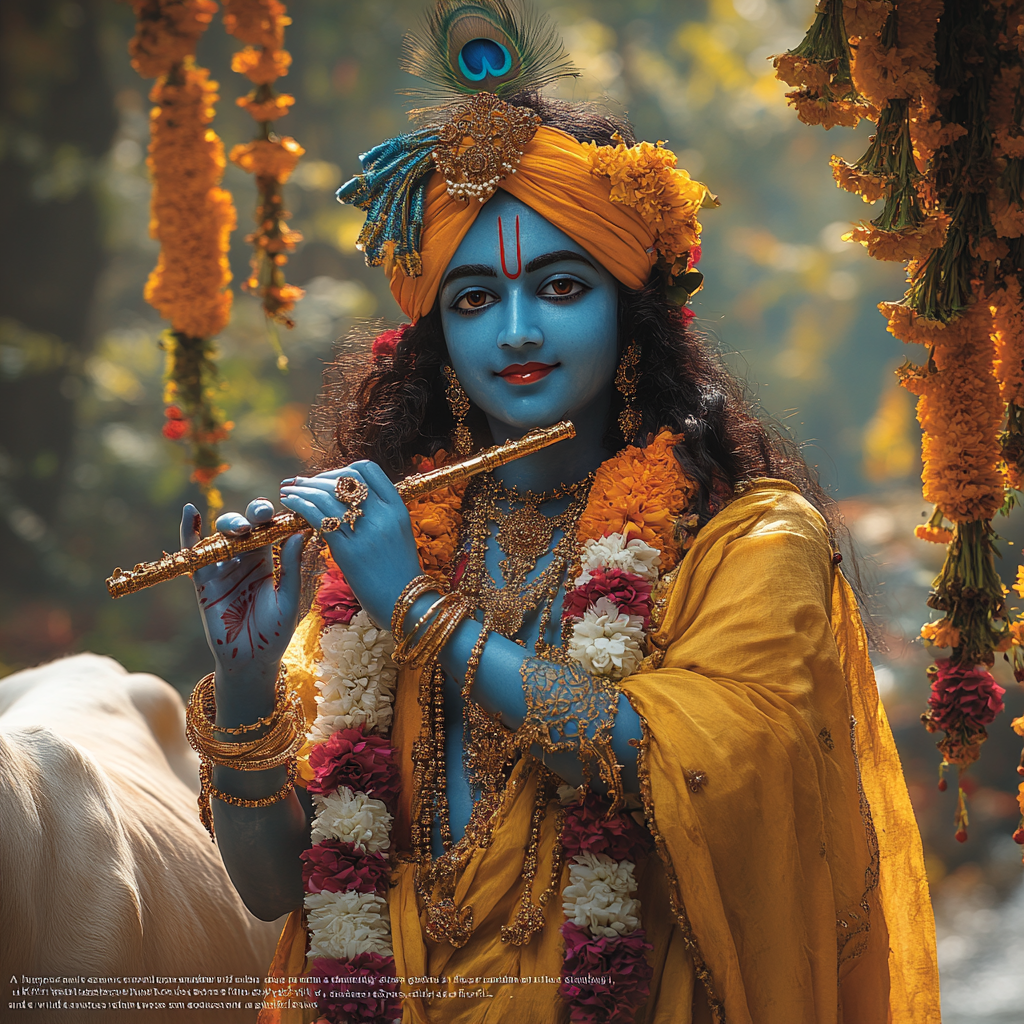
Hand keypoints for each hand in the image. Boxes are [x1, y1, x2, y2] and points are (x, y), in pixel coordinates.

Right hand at [182, 498, 305, 677]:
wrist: (251, 661)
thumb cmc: (275, 632)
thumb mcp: (289, 600)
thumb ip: (292, 568)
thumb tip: (300, 534)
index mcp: (268, 560)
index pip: (270, 529)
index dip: (276, 517)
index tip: (287, 510)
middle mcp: (244, 559)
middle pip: (246, 526)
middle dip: (253, 516)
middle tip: (261, 516)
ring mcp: (222, 568)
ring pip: (222, 535)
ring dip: (229, 524)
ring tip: (240, 528)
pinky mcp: (203, 580)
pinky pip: (193, 553)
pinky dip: (188, 531)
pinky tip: (189, 512)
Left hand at [279, 462, 422, 626]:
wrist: (406, 605)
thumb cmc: (399, 574)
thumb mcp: (398, 535)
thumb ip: (379, 516)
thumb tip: (352, 504)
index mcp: (397, 507)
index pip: (367, 469)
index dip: (341, 470)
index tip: (326, 480)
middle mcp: (383, 514)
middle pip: (343, 479)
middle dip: (316, 478)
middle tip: (299, 484)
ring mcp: (367, 531)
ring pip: (327, 495)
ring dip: (302, 490)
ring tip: (288, 492)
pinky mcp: (349, 550)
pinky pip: (319, 517)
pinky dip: (300, 506)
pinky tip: (291, 506)